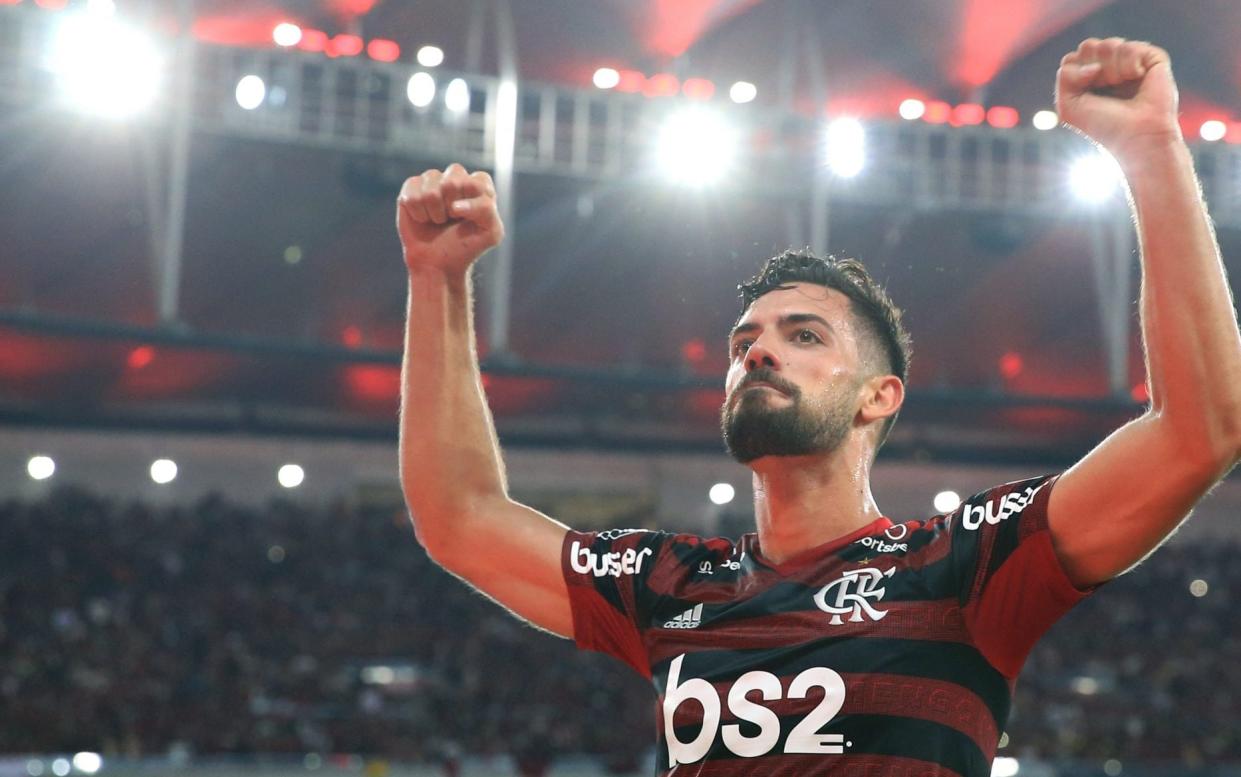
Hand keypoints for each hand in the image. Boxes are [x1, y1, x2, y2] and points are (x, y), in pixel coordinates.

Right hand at [396, 163, 503, 274]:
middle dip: (451, 208)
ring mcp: (432, 180)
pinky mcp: (411, 187)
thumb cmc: (465, 246)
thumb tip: (455, 205)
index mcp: (479, 184)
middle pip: (452, 182)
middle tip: (451, 220)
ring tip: (438, 221)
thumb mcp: (491, 232)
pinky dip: (418, 213)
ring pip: (431, 190)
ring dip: (435, 213)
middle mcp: (456, 177)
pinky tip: (423, 218)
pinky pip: (412, 194)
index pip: (476, 183)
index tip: (471, 220)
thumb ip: (485, 209)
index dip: (471, 206)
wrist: (438, 264)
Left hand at [1055, 38, 1182, 158]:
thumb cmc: (1101, 124)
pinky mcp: (1153, 58)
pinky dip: (1129, 66)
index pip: (1073, 58)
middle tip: (1104, 89)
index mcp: (1089, 78)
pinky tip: (1137, 78)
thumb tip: (1094, 63)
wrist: (1134, 135)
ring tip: (1121, 86)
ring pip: (1109, 44)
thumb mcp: (1068, 105)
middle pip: (1088, 46)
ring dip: (1110, 70)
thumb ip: (1065, 76)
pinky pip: (1132, 47)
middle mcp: (1110, 66)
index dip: (1076, 74)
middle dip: (1092, 68)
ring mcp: (1131, 61)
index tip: (1086, 94)